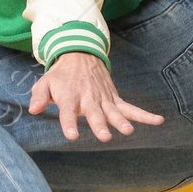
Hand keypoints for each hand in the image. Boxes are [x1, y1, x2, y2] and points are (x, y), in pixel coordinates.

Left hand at [29, 52, 163, 141]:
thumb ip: (39, 96)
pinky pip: (131, 108)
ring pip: (113, 112)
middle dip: (99, 125)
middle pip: (94, 113)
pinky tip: (159, 120)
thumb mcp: (44, 83)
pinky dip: (145, 115)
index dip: (69, 123)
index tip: (72, 135)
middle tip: (104, 136)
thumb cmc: (60, 76)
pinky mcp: (114, 99)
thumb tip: (33, 109)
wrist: (80, 55)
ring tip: (128, 131)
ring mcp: (103, 99)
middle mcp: (88, 98)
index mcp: (70, 96)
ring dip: (121, 121)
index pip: (67, 111)